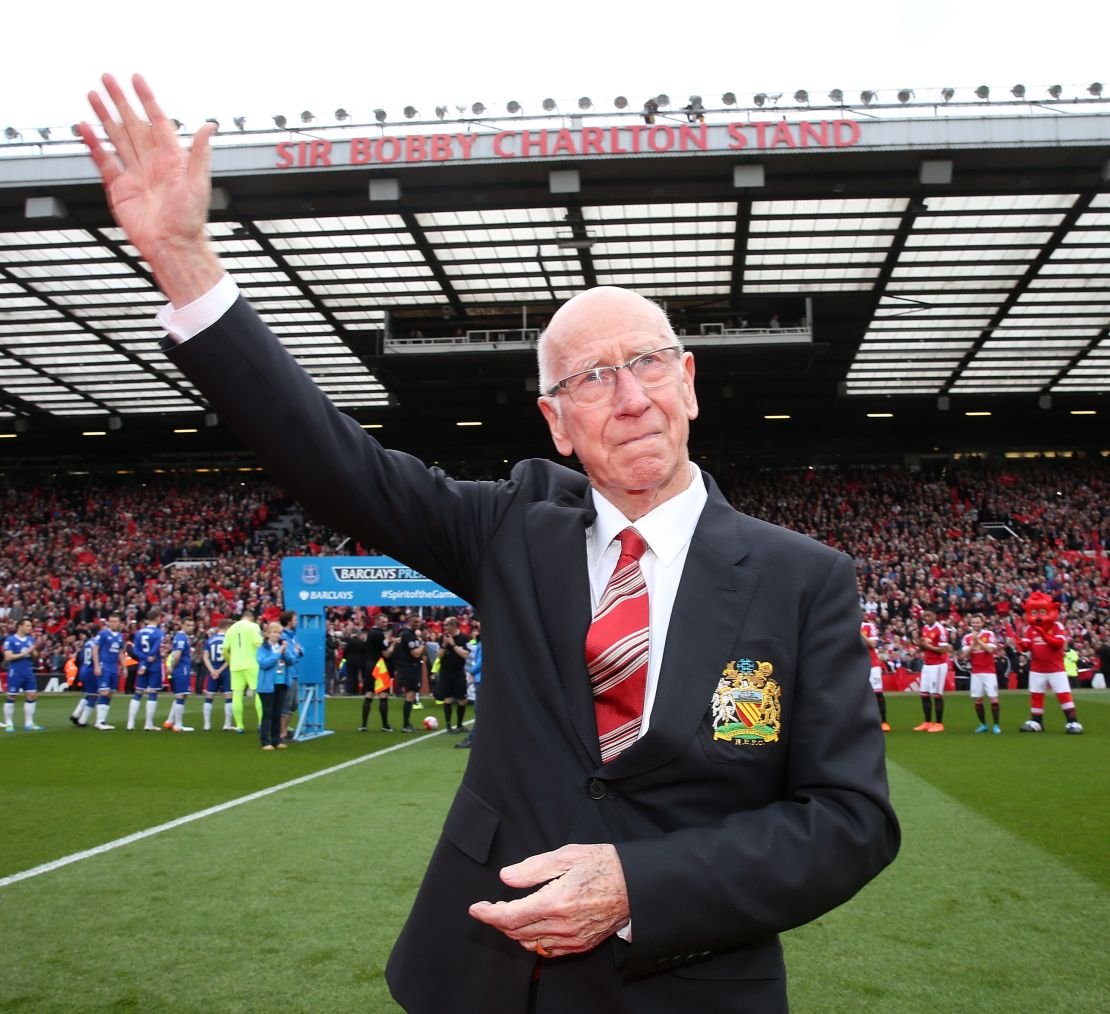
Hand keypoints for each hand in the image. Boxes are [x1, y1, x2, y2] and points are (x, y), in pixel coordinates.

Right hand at [79, 74, 221, 304]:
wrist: (172, 246)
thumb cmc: (190, 220)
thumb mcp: (198, 183)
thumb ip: (199, 153)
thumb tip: (209, 126)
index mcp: (172, 159)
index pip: (157, 121)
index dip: (147, 100)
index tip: (136, 79)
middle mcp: (152, 163)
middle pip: (133, 124)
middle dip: (120, 101)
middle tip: (107, 78)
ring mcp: (135, 174)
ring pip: (117, 137)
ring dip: (105, 116)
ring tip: (93, 96)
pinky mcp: (119, 188)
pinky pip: (104, 161)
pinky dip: (94, 144)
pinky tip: (85, 128)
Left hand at [468, 844, 628, 957]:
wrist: (636, 885)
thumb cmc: (603, 864)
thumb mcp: (567, 855)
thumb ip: (534, 868)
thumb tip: (506, 877)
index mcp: (556, 901)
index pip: (511, 916)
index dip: (489, 914)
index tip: (476, 908)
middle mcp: (563, 925)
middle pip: (516, 932)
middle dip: (498, 920)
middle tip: (491, 907)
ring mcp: (573, 939)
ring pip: (530, 943)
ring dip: (514, 931)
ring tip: (509, 914)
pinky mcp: (581, 945)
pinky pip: (548, 950)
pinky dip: (533, 940)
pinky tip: (532, 927)